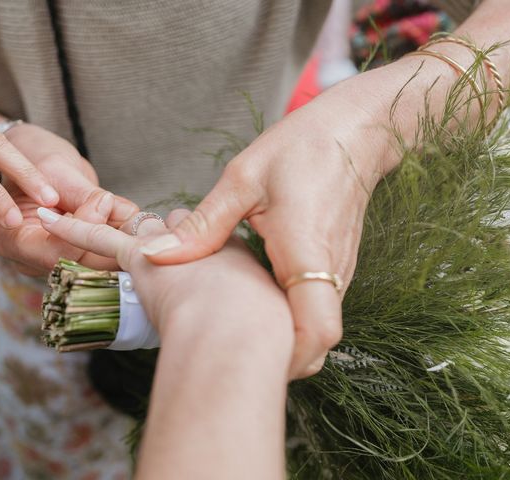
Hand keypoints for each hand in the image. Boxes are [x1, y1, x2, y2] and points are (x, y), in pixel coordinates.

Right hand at [0, 123, 138, 275]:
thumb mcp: (56, 169)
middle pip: (82, 265)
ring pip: (101, 264)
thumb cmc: (33, 157)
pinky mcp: (80, 256)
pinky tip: (139, 225)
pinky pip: (107, 256)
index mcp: (16, 242)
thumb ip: (85, 195)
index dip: (86, 229)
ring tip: (142, 221)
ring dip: (124, 243)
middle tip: (140, 220)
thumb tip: (117, 210)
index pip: (56, 253)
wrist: (33, 159)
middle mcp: (36, 260)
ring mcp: (60, 261)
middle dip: (113, 242)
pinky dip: (125, 240)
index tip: (104, 200)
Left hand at [36, 203, 292, 479]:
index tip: (211, 269)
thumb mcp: (279, 325)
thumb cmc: (266, 332)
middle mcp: (208, 239)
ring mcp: (174, 246)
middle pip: (189, 226)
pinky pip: (101, 237)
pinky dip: (76, 228)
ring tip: (128, 232)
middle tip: (179, 260)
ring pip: (151, 224)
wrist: (240, 330)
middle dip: (184, 237)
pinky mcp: (141, 256)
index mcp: (243, 252)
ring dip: (142, 229)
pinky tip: (54, 221)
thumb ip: (271, 327)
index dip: (211, 249)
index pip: (220, 238)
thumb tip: (273, 348)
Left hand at [130, 66, 417, 378]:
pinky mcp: (336, 264)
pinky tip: (253, 298)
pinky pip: (314, 303)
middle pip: (314, 341)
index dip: (287, 359)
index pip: (317, 332)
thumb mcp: (244, 180)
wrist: (354, 133)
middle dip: (276, 356)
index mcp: (307, 253)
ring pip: (313, 324)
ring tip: (234, 327)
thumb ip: (203, 225)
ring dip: (280, 335)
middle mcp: (330, 272)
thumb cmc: (303, 149)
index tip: (250, 364)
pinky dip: (287, 313)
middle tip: (227, 352)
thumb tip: (155, 254)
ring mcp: (338, 271)